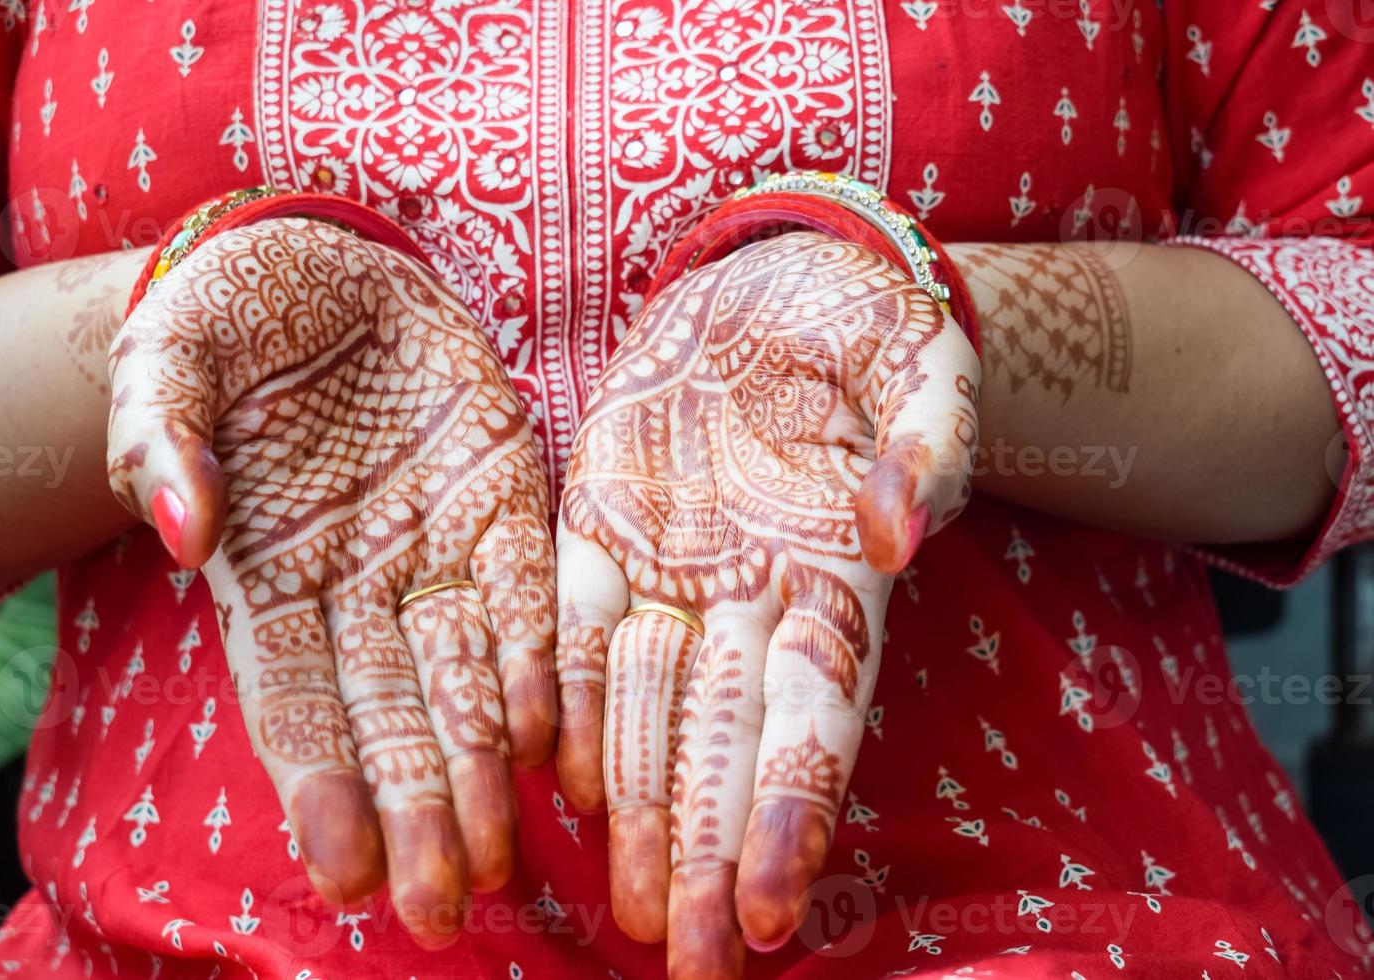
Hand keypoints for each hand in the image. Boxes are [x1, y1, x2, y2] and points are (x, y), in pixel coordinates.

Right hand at [106, 218, 555, 948]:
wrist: (326, 258)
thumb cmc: (232, 315)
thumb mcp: (172, 358)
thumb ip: (162, 438)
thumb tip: (181, 532)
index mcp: (270, 572)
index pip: (294, 700)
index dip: (319, 784)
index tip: (344, 870)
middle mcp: (361, 583)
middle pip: (390, 712)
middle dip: (416, 809)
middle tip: (446, 903)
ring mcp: (439, 545)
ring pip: (466, 673)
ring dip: (484, 764)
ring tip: (504, 856)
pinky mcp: (506, 495)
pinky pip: (531, 587)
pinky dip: (542, 658)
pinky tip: (553, 733)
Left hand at [556, 232, 977, 976]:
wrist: (777, 282)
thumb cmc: (871, 326)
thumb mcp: (921, 363)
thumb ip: (925, 440)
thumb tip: (902, 530)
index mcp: (837, 575)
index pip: (815, 718)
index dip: (790, 814)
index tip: (769, 915)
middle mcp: (752, 596)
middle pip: (728, 747)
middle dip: (708, 858)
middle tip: (686, 964)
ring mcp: (671, 567)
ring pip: (651, 709)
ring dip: (641, 811)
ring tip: (628, 912)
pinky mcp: (599, 525)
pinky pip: (578, 625)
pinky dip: (572, 699)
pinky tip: (561, 780)